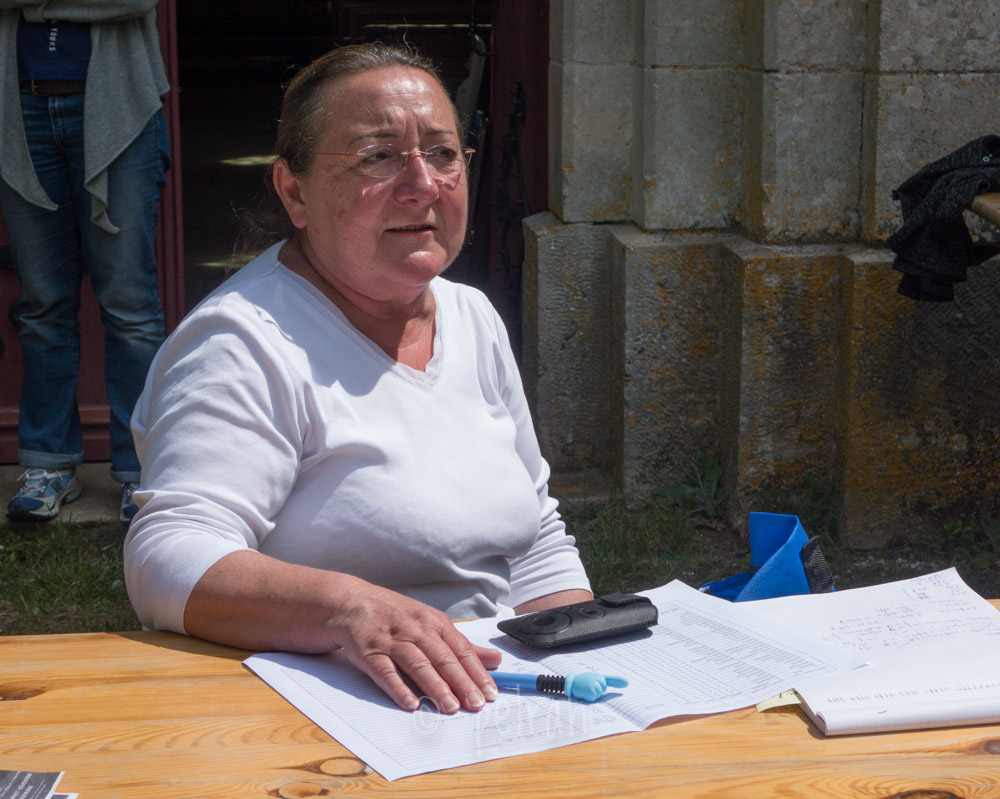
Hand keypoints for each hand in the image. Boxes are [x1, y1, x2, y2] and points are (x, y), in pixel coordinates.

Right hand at [331, 581, 501, 713]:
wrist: (350, 602)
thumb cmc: (395, 616)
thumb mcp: (431, 622)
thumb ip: (462, 644)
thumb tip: (495, 660)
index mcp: (433, 622)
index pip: (461, 649)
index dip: (477, 672)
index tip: (491, 693)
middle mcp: (415, 629)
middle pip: (442, 658)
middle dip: (461, 682)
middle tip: (476, 705)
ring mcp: (391, 641)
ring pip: (418, 664)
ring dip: (435, 687)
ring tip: (450, 707)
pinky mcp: (369, 652)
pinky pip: (386, 672)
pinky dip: (398, 688)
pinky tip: (411, 703)